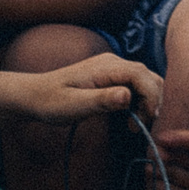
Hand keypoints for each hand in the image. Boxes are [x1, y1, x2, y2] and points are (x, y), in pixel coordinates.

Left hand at [11, 55, 162, 124]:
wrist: (35, 95)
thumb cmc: (51, 101)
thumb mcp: (75, 105)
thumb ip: (102, 100)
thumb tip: (127, 96)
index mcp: (106, 67)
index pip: (142, 76)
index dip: (151, 98)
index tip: (146, 120)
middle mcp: (114, 63)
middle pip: (149, 77)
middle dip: (152, 102)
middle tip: (139, 127)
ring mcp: (113, 68)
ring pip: (146, 82)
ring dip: (147, 103)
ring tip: (134, 125)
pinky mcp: (112, 77)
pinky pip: (136, 86)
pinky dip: (139, 103)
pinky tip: (129, 118)